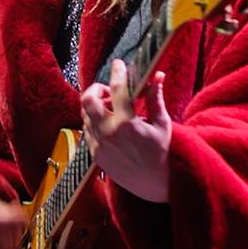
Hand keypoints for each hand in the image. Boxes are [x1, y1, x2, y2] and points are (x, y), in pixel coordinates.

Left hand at [81, 59, 170, 202]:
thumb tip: (157, 75)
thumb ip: (155, 99)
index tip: (118, 64)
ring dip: (96, 106)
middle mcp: (109, 133)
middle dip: (96, 88)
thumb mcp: (162, 124)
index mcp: (127, 123)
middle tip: (109, 89)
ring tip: (112, 107)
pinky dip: (95, 121)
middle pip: (87, 100)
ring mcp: (99, 145)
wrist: (153, 184)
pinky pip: (87, 131)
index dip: (118, 72)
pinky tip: (109, 123)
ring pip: (85, 115)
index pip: (118, 89)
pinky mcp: (95, 155)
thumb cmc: (161, 153)